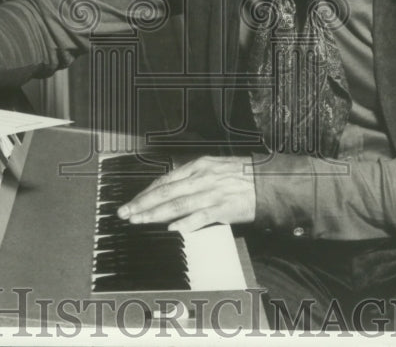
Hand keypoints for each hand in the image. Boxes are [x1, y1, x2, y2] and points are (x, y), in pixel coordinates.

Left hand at [117, 155, 255, 232]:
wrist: (269, 180)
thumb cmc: (242, 175)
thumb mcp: (214, 167)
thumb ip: (193, 177)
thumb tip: (171, 188)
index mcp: (199, 166)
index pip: (165, 180)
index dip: (146, 192)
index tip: (132, 202)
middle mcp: (202, 178)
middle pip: (165, 192)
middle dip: (142, 203)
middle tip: (126, 213)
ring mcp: (212, 193)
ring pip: (176, 204)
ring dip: (155, 214)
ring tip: (139, 221)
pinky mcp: (223, 208)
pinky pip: (200, 217)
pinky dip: (185, 223)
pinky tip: (172, 229)